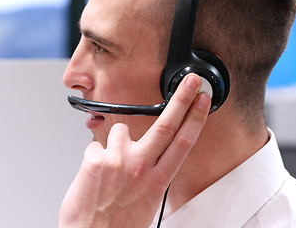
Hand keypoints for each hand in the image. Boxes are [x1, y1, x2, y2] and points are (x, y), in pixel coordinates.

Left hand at [59, 74, 210, 227]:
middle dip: (181, 99)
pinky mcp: (96, 160)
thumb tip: (147, 158)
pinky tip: (94, 174)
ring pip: (120, 130)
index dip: (195, 117)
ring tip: (110, 166)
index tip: (202, 100)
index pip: (183, 142)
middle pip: (166, 125)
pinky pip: (96, 145)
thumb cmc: (118, 225)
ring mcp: (118, 161)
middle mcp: (141, 167)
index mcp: (157, 180)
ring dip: (116, 142)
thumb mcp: (146, 201)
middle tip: (189, 82)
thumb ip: (150, 175)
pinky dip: (95, 156)